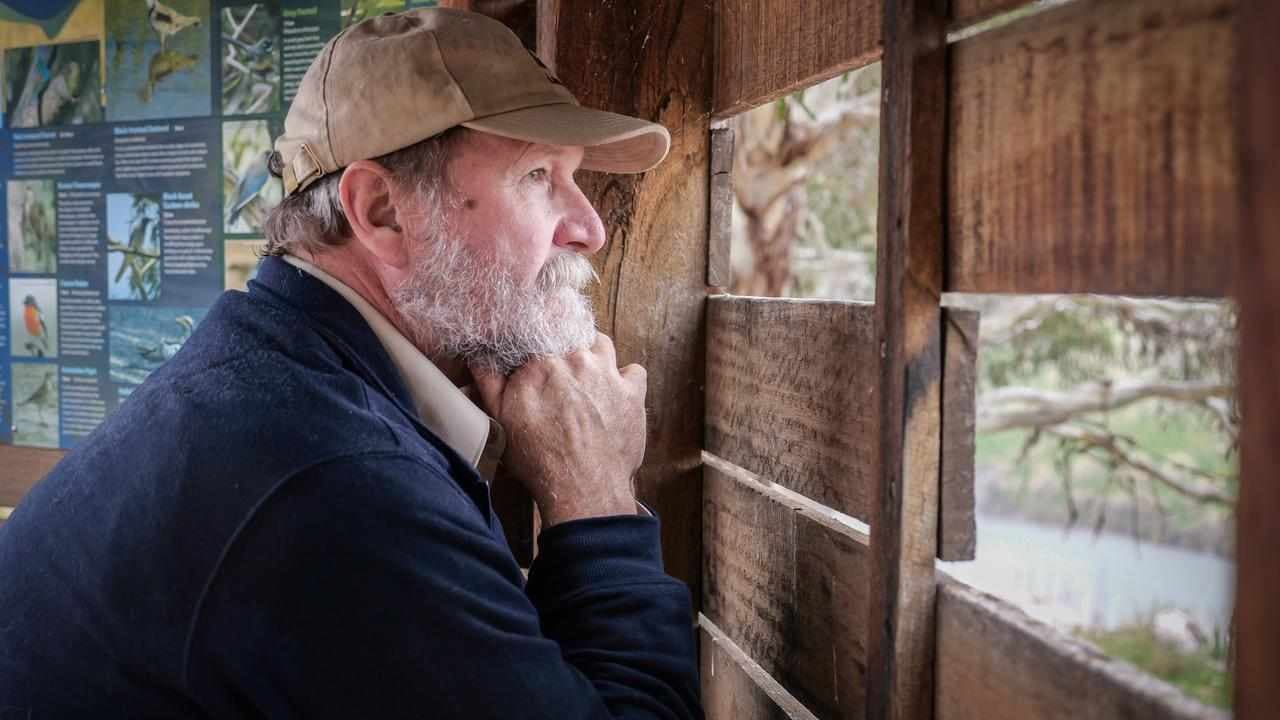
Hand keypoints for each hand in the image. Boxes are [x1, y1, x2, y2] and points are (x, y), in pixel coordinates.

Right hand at [472, 334, 646, 526]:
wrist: (582, 487)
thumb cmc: (539, 458)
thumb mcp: (501, 420)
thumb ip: (489, 382)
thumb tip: (480, 356)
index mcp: (540, 362)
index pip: (537, 335)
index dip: (537, 348)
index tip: (538, 365)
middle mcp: (575, 358)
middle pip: (570, 337)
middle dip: (565, 351)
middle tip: (562, 378)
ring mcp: (607, 373)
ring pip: (602, 345)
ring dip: (595, 355)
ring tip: (588, 379)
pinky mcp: (632, 392)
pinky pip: (634, 370)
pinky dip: (626, 378)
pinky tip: (616, 393)